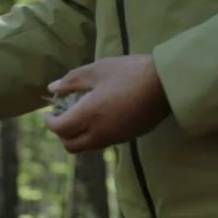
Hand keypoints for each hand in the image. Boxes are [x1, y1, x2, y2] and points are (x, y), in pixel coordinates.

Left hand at [45, 55, 170, 152]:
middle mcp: (100, 133)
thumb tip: (52, 88)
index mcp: (89, 116)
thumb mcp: (97, 70)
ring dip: (77, 136)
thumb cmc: (130, 72)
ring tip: (79, 117)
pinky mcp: (128, 137)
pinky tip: (99, 118)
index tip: (49, 113)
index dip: (50, 122)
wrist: (169, 82)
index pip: (60, 129)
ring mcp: (115, 138)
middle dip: (61, 134)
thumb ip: (72, 81)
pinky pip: (103, 143)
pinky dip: (93, 136)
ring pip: (87, 147)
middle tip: (62, 117)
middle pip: (71, 145)